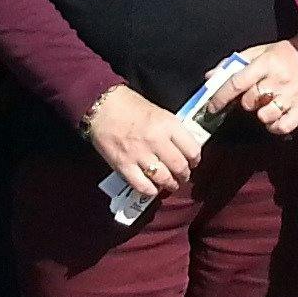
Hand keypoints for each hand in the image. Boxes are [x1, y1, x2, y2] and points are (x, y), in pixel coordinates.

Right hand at [87, 83, 208, 199]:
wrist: (102, 106)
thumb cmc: (131, 106)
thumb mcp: (159, 112)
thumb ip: (172, 130)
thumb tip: (183, 148)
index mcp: (168, 124)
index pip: (192, 149)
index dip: (195, 159)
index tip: (193, 162)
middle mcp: (156, 140)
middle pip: (179, 166)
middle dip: (184, 175)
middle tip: (183, 176)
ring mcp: (139, 154)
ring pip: (163, 179)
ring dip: (170, 184)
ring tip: (170, 184)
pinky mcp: (123, 165)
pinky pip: (142, 186)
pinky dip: (151, 190)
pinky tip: (153, 188)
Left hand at [207, 39, 297, 137]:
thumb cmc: (283, 54)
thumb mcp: (258, 52)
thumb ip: (233, 64)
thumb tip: (209, 78)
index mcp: (266, 63)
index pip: (237, 83)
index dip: (220, 97)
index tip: (212, 107)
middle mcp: (279, 79)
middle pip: (250, 101)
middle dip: (245, 102)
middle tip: (253, 96)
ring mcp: (292, 95)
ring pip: (264, 116)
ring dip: (260, 114)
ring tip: (266, 105)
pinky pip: (283, 127)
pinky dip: (275, 126)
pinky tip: (275, 116)